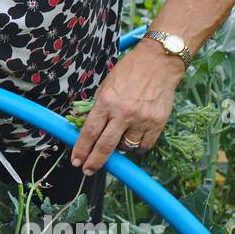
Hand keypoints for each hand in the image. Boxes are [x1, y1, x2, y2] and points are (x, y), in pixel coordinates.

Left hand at [71, 46, 183, 174]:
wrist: (158, 63)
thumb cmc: (129, 72)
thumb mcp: (106, 86)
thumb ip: (98, 107)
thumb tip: (88, 129)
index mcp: (106, 102)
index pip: (90, 132)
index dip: (81, 149)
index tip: (76, 161)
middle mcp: (123, 113)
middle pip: (105, 146)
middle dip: (94, 162)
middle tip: (87, 170)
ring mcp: (141, 119)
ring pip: (126, 147)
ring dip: (119, 149)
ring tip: (118, 139)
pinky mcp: (157, 123)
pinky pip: (144, 145)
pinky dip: (137, 146)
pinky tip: (134, 140)